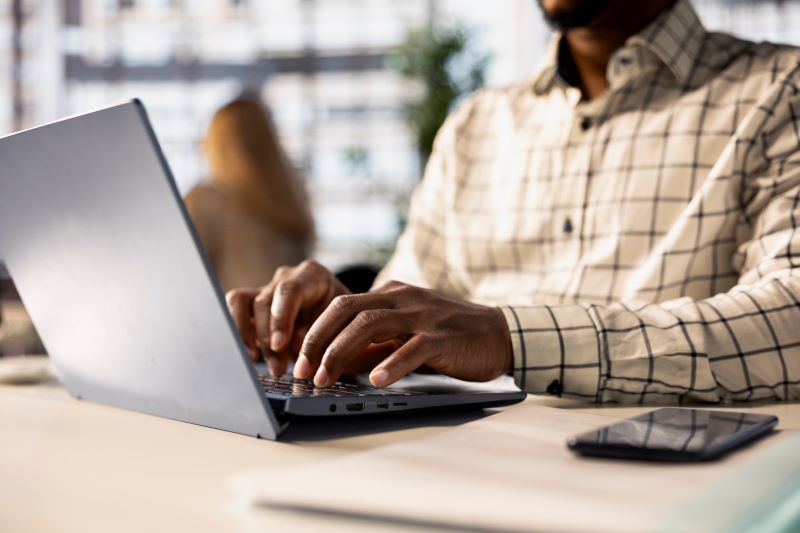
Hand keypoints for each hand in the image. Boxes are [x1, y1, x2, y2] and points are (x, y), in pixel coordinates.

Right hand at [225, 260, 349, 375]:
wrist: (341, 319)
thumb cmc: (343, 322)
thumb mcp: (340, 328)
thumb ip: (320, 335)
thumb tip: (296, 346)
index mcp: (313, 276)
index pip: (290, 291)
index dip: (281, 318)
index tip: (279, 344)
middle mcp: (287, 277)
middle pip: (265, 302)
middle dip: (268, 339)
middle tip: (277, 369)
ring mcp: (268, 287)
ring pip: (242, 301)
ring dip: (247, 334)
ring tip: (257, 361)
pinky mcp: (253, 301)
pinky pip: (235, 307)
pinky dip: (237, 330)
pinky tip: (249, 354)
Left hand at [294, 280, 512, 387]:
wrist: (499, 334)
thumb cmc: (449, 337)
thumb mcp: (405, 335)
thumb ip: (374, 346)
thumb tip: (336, 365)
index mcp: (390, 294)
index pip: (342, 306)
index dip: (315, 332)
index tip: (298, 359)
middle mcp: (403, 298)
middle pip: (348, 310)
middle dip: (320, 340)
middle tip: (303, 370)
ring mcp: (423, 315)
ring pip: (372, 324)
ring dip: (343, 352)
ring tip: (326, 378)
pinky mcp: (444, 337)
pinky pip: (413, 348)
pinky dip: (392, 364)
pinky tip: (376, 380)